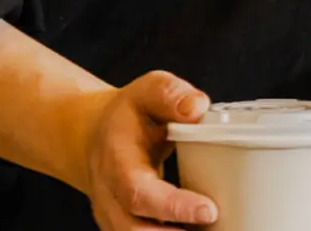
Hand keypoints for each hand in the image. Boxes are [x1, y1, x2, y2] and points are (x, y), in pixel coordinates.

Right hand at [78, 71, 218, 230]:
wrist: (97, 136)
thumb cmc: (129, 116)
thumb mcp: (147, 93)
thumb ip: (170, 94)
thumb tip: (198, 107)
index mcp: (115, 161)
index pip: (138, 191)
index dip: (172, 205)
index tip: (209, 210)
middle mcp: (109, 196)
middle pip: (133, 230)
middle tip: (213, 224)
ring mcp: (113, 218)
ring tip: (209, 230)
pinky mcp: (124, 230)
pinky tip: (198, 230)